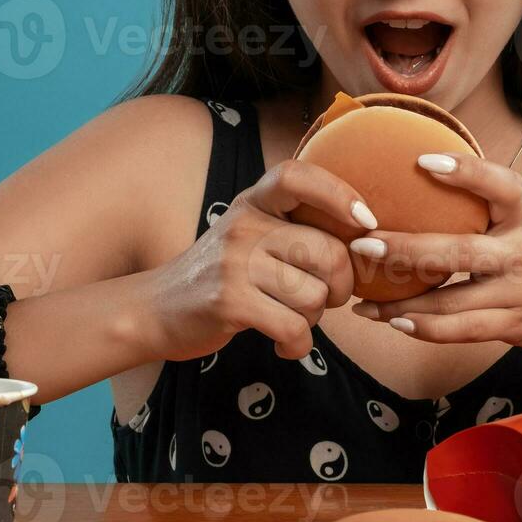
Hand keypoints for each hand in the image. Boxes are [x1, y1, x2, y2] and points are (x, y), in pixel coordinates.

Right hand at [144, 160, 375, 361]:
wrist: (156, 309)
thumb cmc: (221, 274)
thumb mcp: (250, 234)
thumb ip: (296, 229)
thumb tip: (365, 244)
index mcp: (253, 202)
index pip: (297, 177)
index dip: (339, 194)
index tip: (364, 222)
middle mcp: (244, 225)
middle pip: (328, 252)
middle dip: (340, 286)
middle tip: (324, 298)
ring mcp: (234, 262)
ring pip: (314, 296)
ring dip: (314, 319)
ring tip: (292, 319)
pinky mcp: (229, 302)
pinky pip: (293, 327)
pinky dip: (297, 344)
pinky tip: (284, 343)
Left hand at [347, 152, 521, 357]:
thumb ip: (487, 216)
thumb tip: (420, 190)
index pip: (501, 186)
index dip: (465, 171)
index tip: (422, 161)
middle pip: (459, 250)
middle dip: (405, 248)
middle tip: (363, 244)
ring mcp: (520, 293)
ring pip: (451, 299)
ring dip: (401, 303)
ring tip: (363, 302)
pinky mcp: (516, 327)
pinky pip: (464, 330)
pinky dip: (426, 329)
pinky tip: (395, 324)